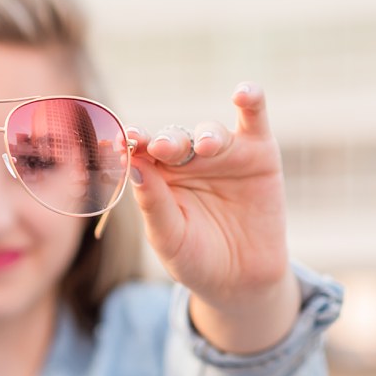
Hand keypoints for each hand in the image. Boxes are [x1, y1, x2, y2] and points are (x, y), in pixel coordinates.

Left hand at [127, 84, 298, 351]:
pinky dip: (252, 100)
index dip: (128, 146)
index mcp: (156, 177)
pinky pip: (254, 120)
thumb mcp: (170, 238)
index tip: (116, 143)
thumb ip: (154, 204)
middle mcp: (186, 160)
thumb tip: (133, 166)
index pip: (138, 154)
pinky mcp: (258, 152)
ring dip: (207, 136)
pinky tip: (245, 93)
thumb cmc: (196, 260)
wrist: (242, 282)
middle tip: (158, 147)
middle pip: (172, 141)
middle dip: (165, 142)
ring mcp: (222, 153)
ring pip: (209, 132)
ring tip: (207, 147)